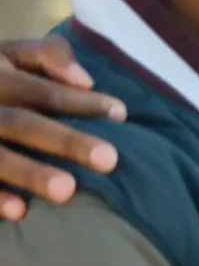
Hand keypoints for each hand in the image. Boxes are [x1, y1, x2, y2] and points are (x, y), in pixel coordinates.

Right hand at [0, 36, 125, 220]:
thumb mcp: (8, 54)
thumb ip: (47, 55)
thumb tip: (86, 80)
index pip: (43, 92)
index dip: (82, 103)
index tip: (121, 115)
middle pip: (22, 123)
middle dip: (65, 141)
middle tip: (109, 159)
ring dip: (29, 173)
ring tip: (68, 190)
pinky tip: (19, 212)